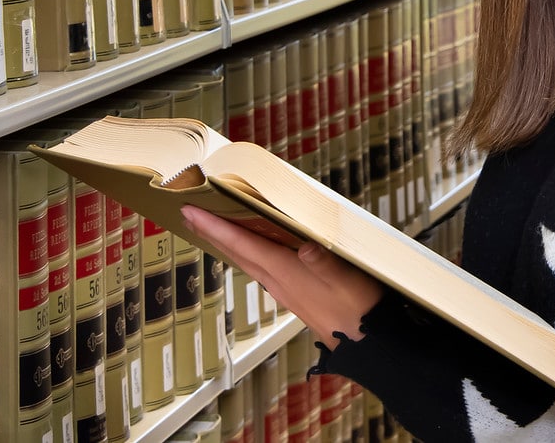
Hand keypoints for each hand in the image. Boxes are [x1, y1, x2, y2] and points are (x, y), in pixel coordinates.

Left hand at [181, 204, 383, 347]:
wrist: (366, 342)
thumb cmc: (359, 308)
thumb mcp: (347, 279)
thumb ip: (325, 262)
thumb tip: (305, 246)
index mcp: (287, 272)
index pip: (243, 245)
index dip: (215, 227)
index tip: (191, 212)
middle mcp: (278, 281)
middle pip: (236, 253)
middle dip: (211, 233)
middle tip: (188, 214)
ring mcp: (284, 290)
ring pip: (245, 262)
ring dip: (225, 243)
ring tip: (210, 228)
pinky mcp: (293, 294)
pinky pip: (259, 269)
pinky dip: (245, 254)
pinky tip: (249, 251)